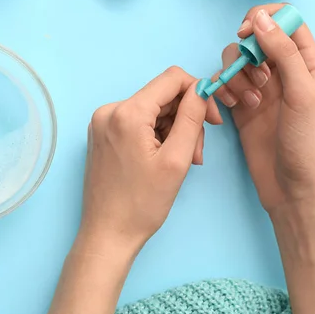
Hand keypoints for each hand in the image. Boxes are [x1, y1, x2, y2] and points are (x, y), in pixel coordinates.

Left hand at [81, 67, 221, 251]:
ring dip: (172, 131)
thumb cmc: (142, 205)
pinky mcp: (101, 135)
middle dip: (185, 120)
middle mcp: (109, 111)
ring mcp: (102, 123)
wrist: (107, 234)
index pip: (172, 78)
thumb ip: (191, 118)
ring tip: (180, 163)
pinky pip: (137, 122)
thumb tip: (201, 89)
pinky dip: (155, 136)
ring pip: (151, 111)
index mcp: (126, 113)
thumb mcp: (176, 160)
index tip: (212, 120)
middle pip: (162, 97)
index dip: (199, 93)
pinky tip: (162, 161)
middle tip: (195, 154)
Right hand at [211, 4, 314, 213]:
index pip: (285, 23)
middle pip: (254, 41)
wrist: (294, 187)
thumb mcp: (302, 92)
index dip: (263, 21)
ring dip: (235, 76)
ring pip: (235, 62)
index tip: (246, 34)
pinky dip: (222, 91)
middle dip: (246, 54)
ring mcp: (259, 90)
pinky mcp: (241, 108)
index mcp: (306, 63)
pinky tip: (232, 107)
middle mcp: (282, 72)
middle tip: (255, 80)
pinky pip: (224, 85)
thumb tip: (260, 19)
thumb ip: (282, 53)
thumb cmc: (308, 141)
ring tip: (247, 102)